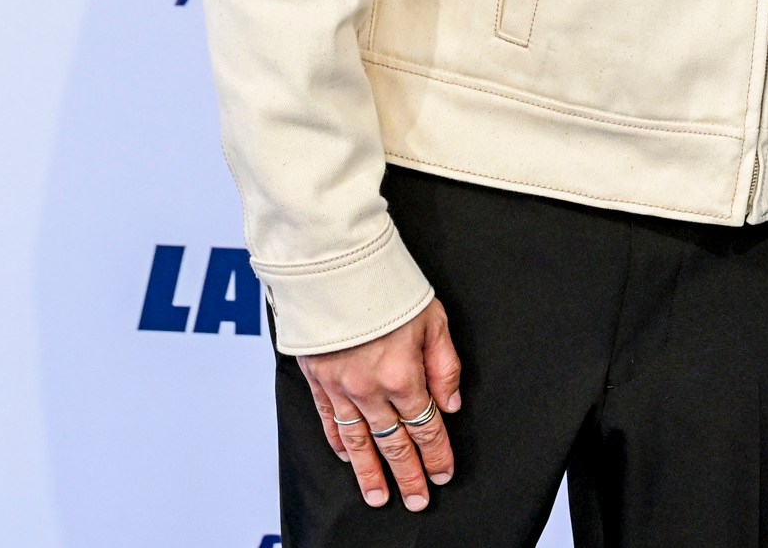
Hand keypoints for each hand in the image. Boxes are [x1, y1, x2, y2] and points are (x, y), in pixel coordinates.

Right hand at [297, 299, 462, 510]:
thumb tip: (451, 404)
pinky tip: (347, 458)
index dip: (436, 454)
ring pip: (358, 441)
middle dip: (408, 475)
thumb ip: (444, 367)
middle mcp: (370, 389)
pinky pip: (329, 421)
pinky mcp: (317, 380)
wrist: (334, 267)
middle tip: (417, 500)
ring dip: (369, 472)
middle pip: (393, 443)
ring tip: (378, 496)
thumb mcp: (433, 320)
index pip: (425, 427)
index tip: (443, 474)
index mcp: (402, 375)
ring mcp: (340, 388)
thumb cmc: (388, 287)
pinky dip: (338, 443)